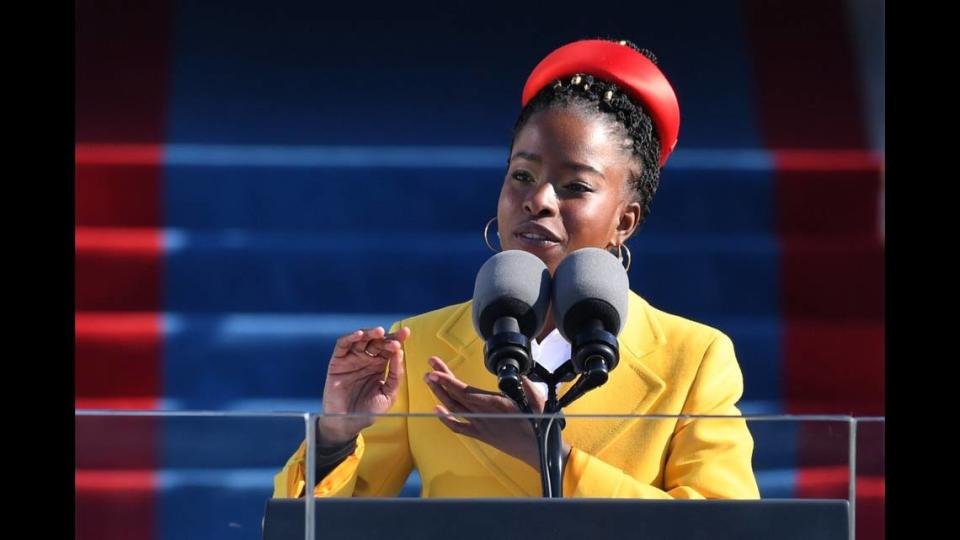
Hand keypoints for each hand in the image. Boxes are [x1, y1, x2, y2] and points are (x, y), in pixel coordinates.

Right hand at [318, 326, 410, 444]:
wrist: (348, 424)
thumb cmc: (369, 411)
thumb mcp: (388, 394)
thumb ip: (395, 375)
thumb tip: (400, 353)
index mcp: (380, 366)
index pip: (389, 348)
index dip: (397, 339)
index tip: (406, 333)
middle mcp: (366, 360)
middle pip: (377, 341)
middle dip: (386, 337)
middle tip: (394, 338)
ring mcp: (351, 359)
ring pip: (361, 339)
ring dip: (370, 333)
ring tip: (380, 332)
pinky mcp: (337, 362)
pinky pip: (342, 346)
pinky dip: (350, 338)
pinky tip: (360, 335)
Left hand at [424, 356, 555, 470]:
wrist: (538, 451)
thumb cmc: (539, 425)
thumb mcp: (537, 400)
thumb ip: (526, 385)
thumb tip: (519, 373)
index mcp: (495, 404)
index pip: (466, 391)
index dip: (448, 381)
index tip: (435, 371)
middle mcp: (484, 415)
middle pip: (456, 396)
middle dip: (440, 380)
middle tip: (429, 367)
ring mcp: (480, 426)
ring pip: (454, 409)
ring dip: (440, 394)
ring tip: (430, 381)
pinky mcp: (481, 435)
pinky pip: (459, 427)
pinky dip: (446, 419)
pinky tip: (437, 410)